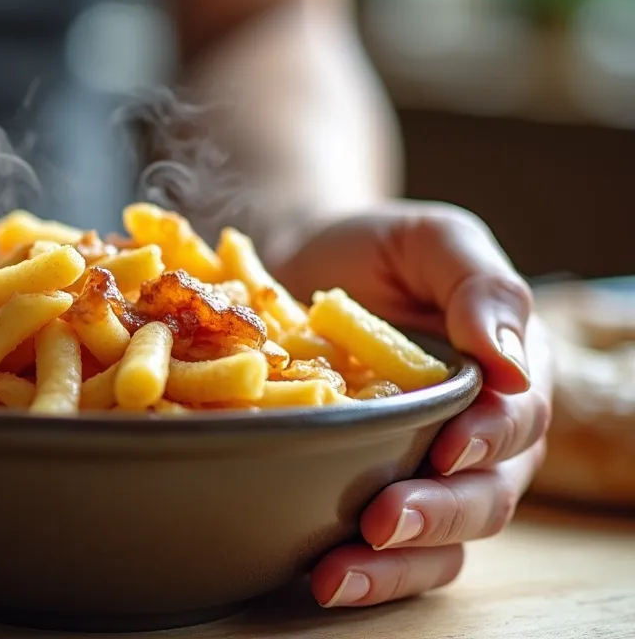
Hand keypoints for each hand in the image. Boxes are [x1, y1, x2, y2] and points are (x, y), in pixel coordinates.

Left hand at [271, 201, 552, 607]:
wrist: (298, 267)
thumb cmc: (374, 251)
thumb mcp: (431, 240)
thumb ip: (478, 284)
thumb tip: (509, 356)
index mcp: (508, 373)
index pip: (517, 419)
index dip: (488, 439)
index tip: (447, 448)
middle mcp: (481, 434)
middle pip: (486, 495)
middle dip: (438, 514)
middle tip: (382, 522)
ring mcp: (429, 472)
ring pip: (444, 539)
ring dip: (398, 564)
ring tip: (339, 574)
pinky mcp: (377, 494)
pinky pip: (392, 552)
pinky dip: (367, 572)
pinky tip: (323, 577)